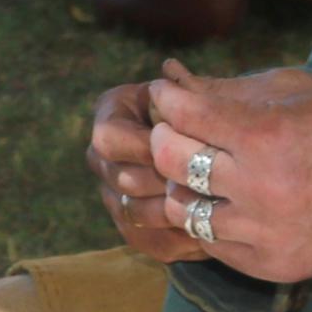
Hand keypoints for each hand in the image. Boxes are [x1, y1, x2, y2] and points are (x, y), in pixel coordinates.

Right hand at [85, 77, 206, 260]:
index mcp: (110, 116)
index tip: (183, 149)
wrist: (209, 150)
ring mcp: (111, 193)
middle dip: (166, 184)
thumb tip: (171, 69)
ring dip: (173, 214)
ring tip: (211, 213)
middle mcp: (101, 156)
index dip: (145, 147)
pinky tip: (211, 235)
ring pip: (133, 215)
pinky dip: (178, 241)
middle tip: (206, 186)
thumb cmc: (205, 115)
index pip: (109, 137)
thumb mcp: (197, 95)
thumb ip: (186, 88)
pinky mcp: (129, 227)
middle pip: (121, 179)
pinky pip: (146, 242)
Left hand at [143, 63, 311, 284]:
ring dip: (181, 186)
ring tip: (198, 173)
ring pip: (181, 209)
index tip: (168, 96)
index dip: (166, 99)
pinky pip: (210, 243)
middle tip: (175, 130)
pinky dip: (209, 221)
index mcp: (263, 135)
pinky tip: (224, 204)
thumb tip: (174, 80)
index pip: (182, 113)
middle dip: (164, 138)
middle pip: (169, 160)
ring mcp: (261, 230)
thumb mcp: (293, 90)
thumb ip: (229, 89)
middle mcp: (256, 186)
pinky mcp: (268, 263)